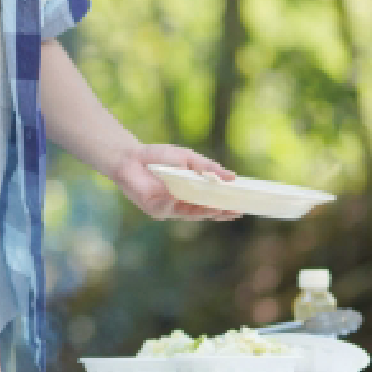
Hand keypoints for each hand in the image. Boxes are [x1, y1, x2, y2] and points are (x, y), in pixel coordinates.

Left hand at [112, 143, 239, 221]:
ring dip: (206, 213)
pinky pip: (171, 209)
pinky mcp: (155, 210)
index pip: (210, 202)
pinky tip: (195, 202)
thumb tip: (232, 176)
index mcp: (189, 192)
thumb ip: (208, 167)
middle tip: (237, 212)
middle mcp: (180, 203)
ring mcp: (168, 208)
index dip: (224, 205)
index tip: (240, 206)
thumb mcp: (188, 158)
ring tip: (222, 210)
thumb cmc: (159, 157)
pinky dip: (181, 205)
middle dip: (220, 212)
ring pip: (190, 214)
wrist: (130, 157)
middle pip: (203, 212)